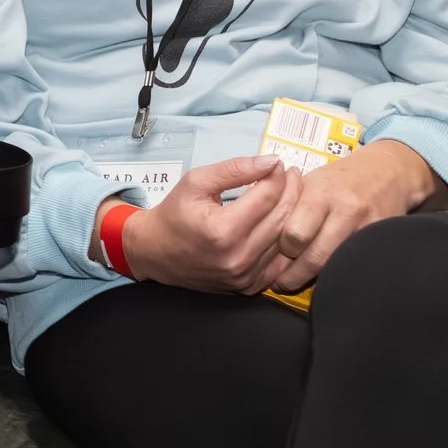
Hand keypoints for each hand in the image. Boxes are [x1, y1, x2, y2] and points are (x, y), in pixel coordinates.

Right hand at [119, 154, 303, 293]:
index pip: (267, 197)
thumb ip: (234, 169)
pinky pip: (281, 261)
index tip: (278, 165)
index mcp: (223, 230)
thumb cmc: (173, 215)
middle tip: (291, 176)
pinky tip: (281, 224)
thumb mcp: (195, 182)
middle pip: (283, 217)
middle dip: (291, 191)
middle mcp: (238, 257)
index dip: (277, 176)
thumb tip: (270, 162)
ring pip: (286, 239)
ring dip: (292, 214)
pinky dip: (285, 241)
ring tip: (288, 196)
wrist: (154, 252)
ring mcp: (246, 275)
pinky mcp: (249, 286)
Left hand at [270, 139, 445, 292]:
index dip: (279, 250)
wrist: (388, 171)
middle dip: (293, 273)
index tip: (268, 258)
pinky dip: (338, 273)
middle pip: (314, 255)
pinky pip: (356, 264)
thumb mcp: (308, 182)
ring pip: (335, 264)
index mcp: (319, 193)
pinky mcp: (382, 238)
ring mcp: (366, 226)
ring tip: (297, 282)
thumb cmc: (338, 180)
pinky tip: (325, 277)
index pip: (293, 233)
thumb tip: (255, 231)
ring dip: (313, 279)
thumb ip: (284, 204)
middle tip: (279, 282)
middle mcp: (344, 209)